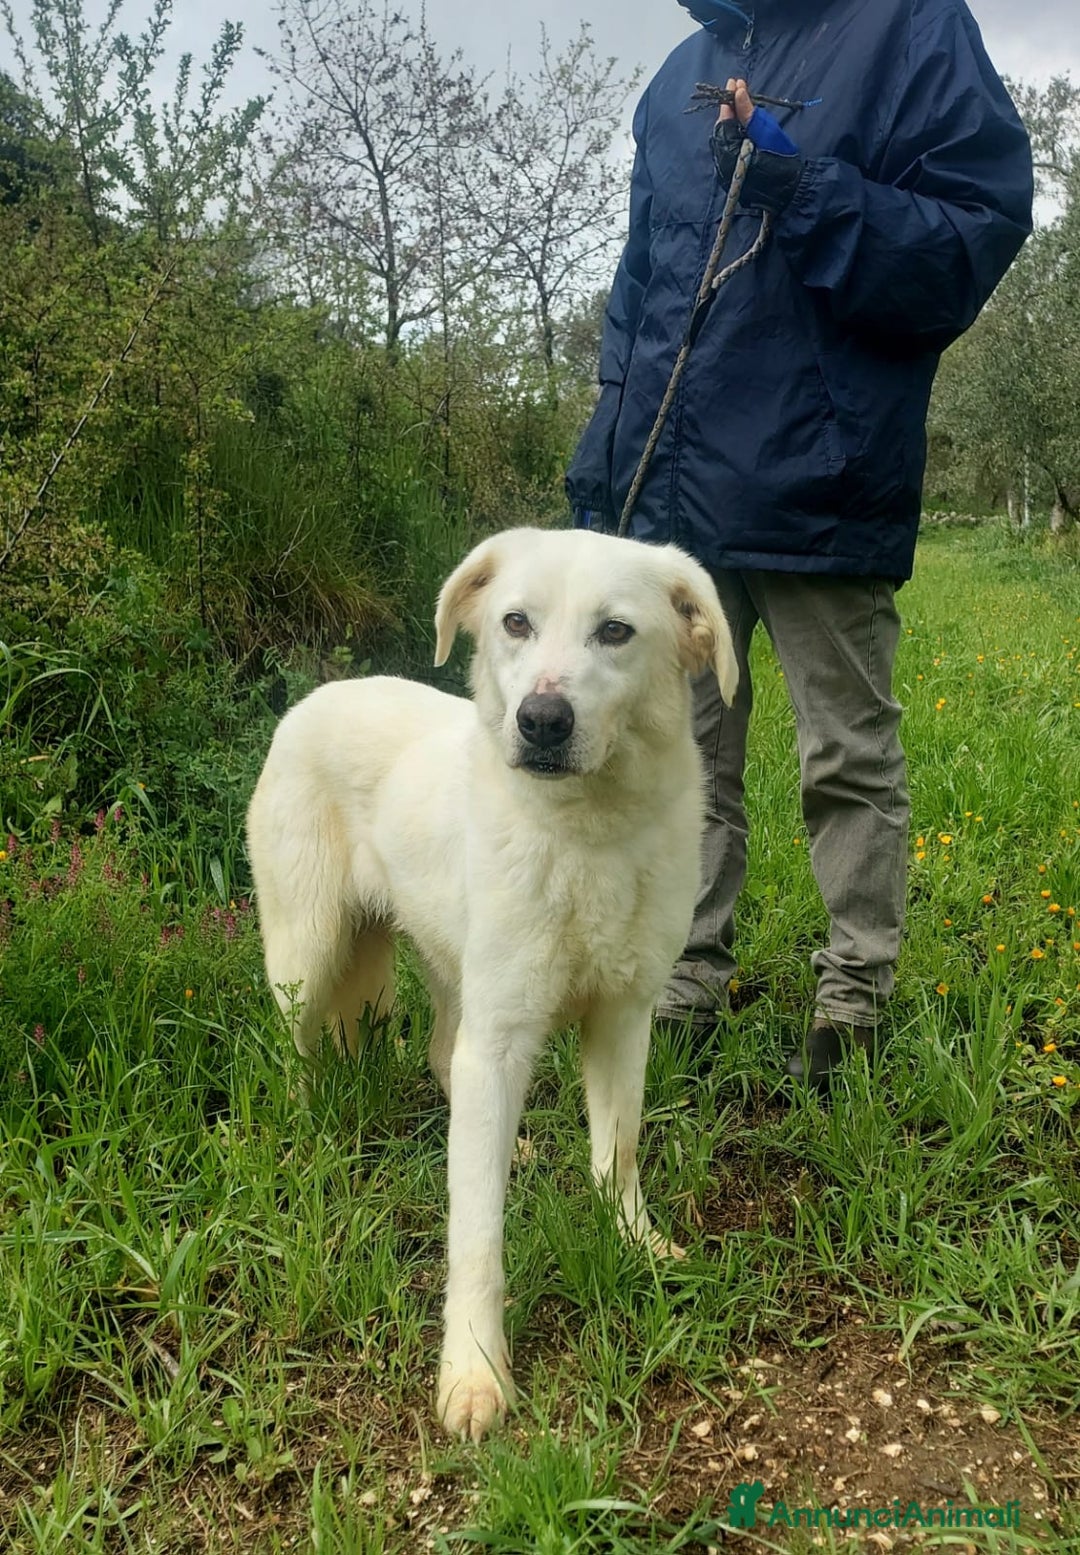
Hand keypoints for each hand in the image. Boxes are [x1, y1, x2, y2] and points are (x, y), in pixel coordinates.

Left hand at [710, 76, 803, 215]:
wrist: (789, 190)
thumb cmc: (780, 160)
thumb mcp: (765, 132)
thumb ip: (748, 113)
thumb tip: (737, 91)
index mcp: (727, 151)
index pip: (724, 120)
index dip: (729, 100)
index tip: (733, 82)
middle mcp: (723, 160)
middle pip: (723, 128)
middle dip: (730, 107)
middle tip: (738, 87)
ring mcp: (727, 168)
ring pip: (727, 137)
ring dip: (733, 118)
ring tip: (742, 99)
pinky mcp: (734, 171)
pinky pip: (731, 146)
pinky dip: (736, 131)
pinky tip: (744, 120)